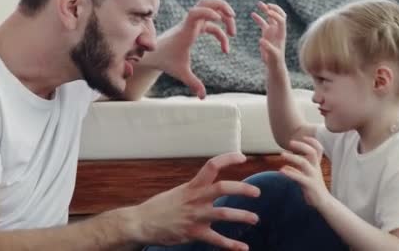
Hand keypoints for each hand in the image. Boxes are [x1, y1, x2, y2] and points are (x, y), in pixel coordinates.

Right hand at [133, 152, 259, 249]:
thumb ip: (195, 190)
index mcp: (192, 186)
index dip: (228, 159)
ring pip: (224, 214)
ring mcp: (196, 216)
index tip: (242, 157)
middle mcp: (196, 199)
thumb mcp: (178, 192)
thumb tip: (209, 187)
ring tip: (255, 219)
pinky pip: (217, 240)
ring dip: (242, 216)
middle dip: (243, 189)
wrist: (141, 223)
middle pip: (223, 188)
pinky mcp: (194, 233)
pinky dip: (231, 245)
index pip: (212, 166)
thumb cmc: (159, 207)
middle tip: (257, 192)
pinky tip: (243, 248)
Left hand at [149, 0, 235, 98]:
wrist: (155, 55)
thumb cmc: (167, 61)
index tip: (221, 19)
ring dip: (224, 16)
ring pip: (210, 8)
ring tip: (233, 33)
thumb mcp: (181, 73)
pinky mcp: (195, 29)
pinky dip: (220, 33)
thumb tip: (203, 97)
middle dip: (222, 6)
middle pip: (206, 2)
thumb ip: (193, 83)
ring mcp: (193, 24)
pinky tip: (225, 48)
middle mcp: (190, 24)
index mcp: (186, 31)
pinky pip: (211, 25)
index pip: (196, 11)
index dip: (209, 11)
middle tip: (233, 18)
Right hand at [251, 1, 286, 67]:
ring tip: (259, 3)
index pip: (281, 20)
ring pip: (270, 17)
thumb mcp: (272, 55)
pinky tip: (252, 13)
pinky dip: (258, 18)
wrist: (274, 64)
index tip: (268, 12)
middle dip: (274, 9)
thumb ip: (268, 48)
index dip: (275, 15)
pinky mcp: (266, 33)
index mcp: (281, 34)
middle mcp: (278, 30)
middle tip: (266, 5)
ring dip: (266, 9)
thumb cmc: (275, 61)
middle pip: (279, 15)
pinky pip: (263, 23)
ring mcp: (272, 30)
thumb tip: (261, 41)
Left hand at [279, 137, 330, 210]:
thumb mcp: (304, 178)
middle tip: (290, 142)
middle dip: (301, 146)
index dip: (312, 141)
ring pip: (304, 163)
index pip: (318, 149)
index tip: (303, 136)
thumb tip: (285, 167)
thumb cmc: (313, 189)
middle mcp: (316, 169)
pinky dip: (290, 173)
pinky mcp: (310, 185)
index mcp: (316, 165)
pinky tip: (282, 170)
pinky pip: (300, 177)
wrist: (323, 203)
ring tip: (282, 154)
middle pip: (311, 152)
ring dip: (292, 157)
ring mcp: (313, 176)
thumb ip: (296, 171)